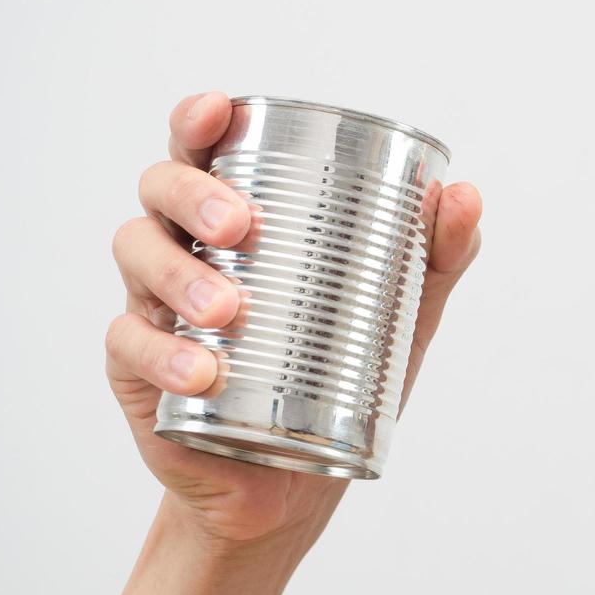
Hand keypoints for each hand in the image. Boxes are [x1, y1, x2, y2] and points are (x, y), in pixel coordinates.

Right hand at [106, 92, 481, 552]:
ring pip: (138, 255)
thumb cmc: (343, 377)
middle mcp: (188, 248)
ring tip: (228, 311)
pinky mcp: (137, 371)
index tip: (216, 111)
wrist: (293, 483)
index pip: (204, 151)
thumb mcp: (400, 315)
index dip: (197, 120)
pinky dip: (162, 355)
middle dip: (192, 194)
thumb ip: (437, 256)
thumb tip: (465, 194)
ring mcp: (156, 306)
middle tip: (239, 226)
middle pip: (161, 189)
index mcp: (238, 219)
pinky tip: (203, 374)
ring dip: (178, 275)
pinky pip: (129, 345)